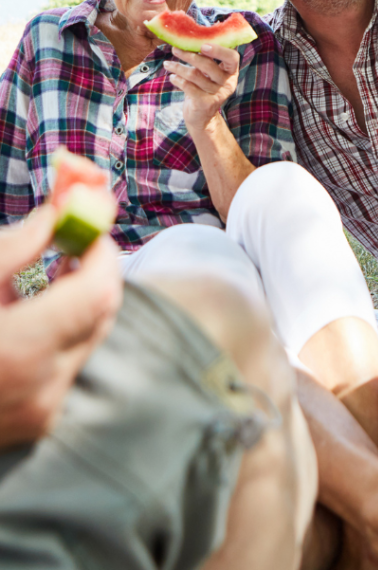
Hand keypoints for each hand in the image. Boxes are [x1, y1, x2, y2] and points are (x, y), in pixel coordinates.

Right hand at [0, 207, 121, 445]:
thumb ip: (12, 250)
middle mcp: (41, 388)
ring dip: (76, 303)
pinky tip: (25, 317)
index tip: (89, 230)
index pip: (97, 293)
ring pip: (87, 339)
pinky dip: (59, 334)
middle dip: (94, 274)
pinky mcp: (36, 422)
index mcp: (19, 351)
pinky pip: (67, 364)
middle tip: (74, 244)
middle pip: (100, 315)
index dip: (101, 255)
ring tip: (44, 278)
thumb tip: (52, 218)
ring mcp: (41, 411)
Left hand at [165, 43, 239, 132]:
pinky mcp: (206, 103)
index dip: (218, 50)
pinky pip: (189, 87)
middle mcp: (228, 83)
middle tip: (175, 49)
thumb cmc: (203, 89)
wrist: (202, 117)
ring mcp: (218, 94)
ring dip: (178, 67)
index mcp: (231, 72)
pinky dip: (178, 80)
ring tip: (167, 64)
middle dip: (189, 56)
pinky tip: (172, 77)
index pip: (232, 57)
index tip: (201, 45)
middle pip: (208, 65)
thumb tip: (188, 39)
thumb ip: (205, 60)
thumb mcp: (208, 74)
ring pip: (195, 75)